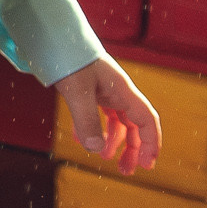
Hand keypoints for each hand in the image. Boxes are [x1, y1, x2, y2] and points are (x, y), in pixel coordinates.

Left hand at [54, 55, 161, 174]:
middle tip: (126, 171)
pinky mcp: (89, 89)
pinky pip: (97, 113)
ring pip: (116, 121)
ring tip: (104, 159)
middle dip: (133, 149)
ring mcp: (104, 90)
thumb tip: (96, 150)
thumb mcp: (77, 91)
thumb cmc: (70, 59)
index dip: (151, 143)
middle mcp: (117, 92)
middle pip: (134, 125)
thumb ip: (86, 120)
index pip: (147, 120)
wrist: (55, 35)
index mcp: (123, 91)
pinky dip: (93, 128)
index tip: (147, 165)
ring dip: (114, 141)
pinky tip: (81, 141)